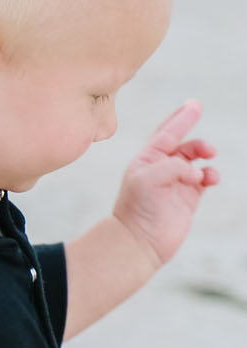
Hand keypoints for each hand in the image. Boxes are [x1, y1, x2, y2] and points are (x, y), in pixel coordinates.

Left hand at [111, 100, 217, 270]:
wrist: (139, 242)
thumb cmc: (137, 209)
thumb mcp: (147, 179)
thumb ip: (172, 166)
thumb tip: (195, 172)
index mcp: (146, 159)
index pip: (166, 133)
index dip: (181, 118)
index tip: (195, 105)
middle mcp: (161, 168)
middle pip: (183, 145)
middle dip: (197, 141)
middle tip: (208, 149)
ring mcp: (176, 182)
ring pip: (196, 160)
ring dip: (204, 157)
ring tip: (207, 163)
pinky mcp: (189, 197)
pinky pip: (205, 178)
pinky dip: (211, 175)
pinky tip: (209, 179)